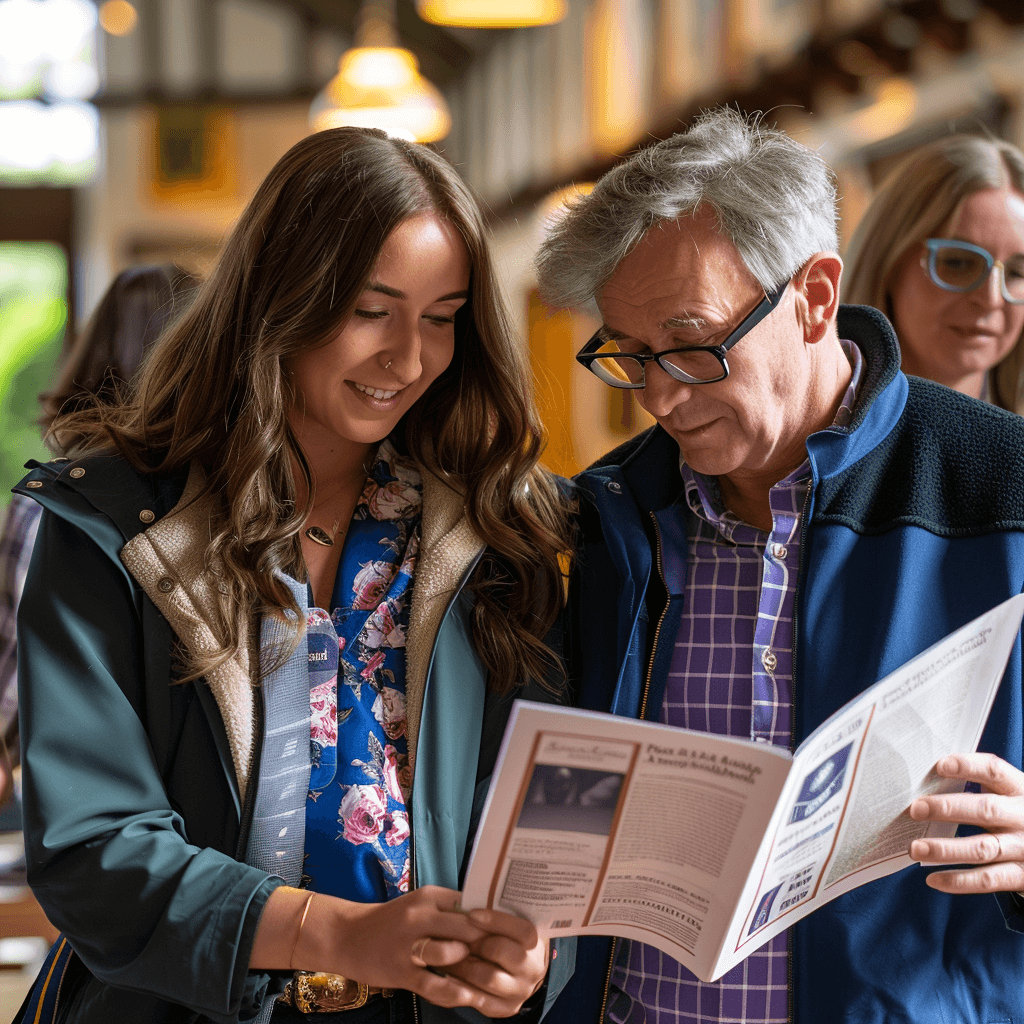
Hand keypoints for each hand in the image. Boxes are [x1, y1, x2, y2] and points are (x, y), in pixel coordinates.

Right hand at [309, 886, 494, 1008]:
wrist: (347, 935)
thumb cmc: (391, 921)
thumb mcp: (419, 905)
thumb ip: (448, 910)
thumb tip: (487, 919)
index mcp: (429, 897)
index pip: (470, 904)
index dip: (494, 920)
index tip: (513, 932)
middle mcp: (421, 916)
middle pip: (467, 926)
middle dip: (490, 943)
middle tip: (511, 957)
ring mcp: (410, 944)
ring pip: (452, 952)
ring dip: (472, 965)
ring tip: (490, 975)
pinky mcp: (401, 971)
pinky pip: (434, 984)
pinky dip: (455, 992)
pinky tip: (471, 998)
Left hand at [442, 908, 547, 1017]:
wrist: (521, 970)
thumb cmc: (508, 937)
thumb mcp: (510, 923)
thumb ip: (497, 913)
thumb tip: (467, 901)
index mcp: (537, 944)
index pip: (523, 931)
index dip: (496, 921)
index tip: (472, 914)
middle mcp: (532, 969)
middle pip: (503, 953)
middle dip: (476, 942)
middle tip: (457, 935)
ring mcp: (519, 991)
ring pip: (487, 978)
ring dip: (463, 963)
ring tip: (446, 952)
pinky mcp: (504, 1008)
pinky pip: (479, 999)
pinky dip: (460, 985)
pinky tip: (448, 973)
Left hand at [907, 753, 1023, 892]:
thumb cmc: (1017, 816)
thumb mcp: (1009, 796)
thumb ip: (981, 787)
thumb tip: (929, 780)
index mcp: (1020, 789)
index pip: (994, 771)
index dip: (968, 766)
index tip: (940, 766)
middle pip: (986, 810)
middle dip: (948, 808)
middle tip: (915, 809)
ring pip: (982, 848)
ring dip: (945, 849)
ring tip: (916, 848)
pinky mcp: (1022, 876)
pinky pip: (988, 879)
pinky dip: (958, 881)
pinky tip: (933, 879)